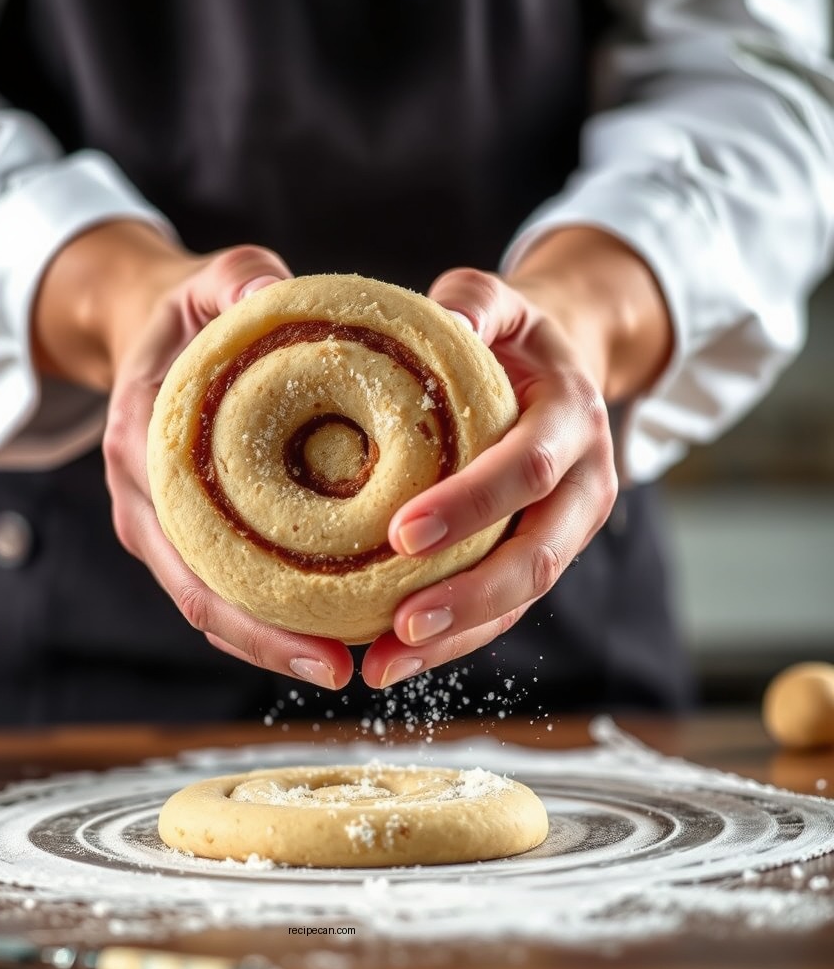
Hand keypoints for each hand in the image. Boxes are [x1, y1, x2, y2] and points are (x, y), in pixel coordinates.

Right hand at [33, 222, 354, 689]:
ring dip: (276, 641)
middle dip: (271, 646)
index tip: (321, 645)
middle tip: (346, 672)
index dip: (251, 614)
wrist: (153, 331)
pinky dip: (275, 610)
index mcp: (141, 452)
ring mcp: (170, 526)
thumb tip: (270, 286)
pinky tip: (334, 623)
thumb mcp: (207, 280)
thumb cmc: (187, 310)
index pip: (190, 558)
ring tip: (351, 664)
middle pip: (204, 602)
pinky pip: (234, 582)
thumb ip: (235, 276)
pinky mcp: (196, 529)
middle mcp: (148, 506)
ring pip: (218, 605)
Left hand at [359, 228, 672, 688]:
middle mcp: (583, 485)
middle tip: (396, 625)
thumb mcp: (500, 303)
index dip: (471, 503)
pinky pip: (504, 610)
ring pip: (522, 599)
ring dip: (456, 638)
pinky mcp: (542, 558)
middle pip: (537, 557)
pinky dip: (455, 639)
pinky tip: (398, 658)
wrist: (557, 373)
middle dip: (468, 595)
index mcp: (573, 420)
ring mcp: (567, 530)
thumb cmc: (512, 338)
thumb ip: (475, 302)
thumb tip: (447, 317)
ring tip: (384, 666)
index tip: (399, 531)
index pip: (527, 468)